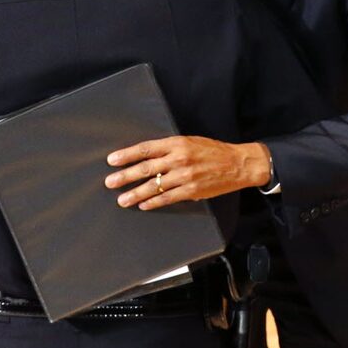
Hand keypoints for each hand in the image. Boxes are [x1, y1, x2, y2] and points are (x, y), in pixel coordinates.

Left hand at [105, 136, 270, 209]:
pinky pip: (167, 198)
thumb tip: (147, 156)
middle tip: (110, 182)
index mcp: (176, 143)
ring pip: (154, 186)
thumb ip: (169, 148)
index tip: (112, 160)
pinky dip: (154, 202)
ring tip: (122, 199)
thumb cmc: (212, 151)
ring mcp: (185, 176)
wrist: (237, 164)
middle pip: (145, 168)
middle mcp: (179, 158)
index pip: (146, 149)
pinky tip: (143, 205)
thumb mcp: (189, 141)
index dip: (127, 155)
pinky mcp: (191, 191)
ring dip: (135, 193)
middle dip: (125, 176)